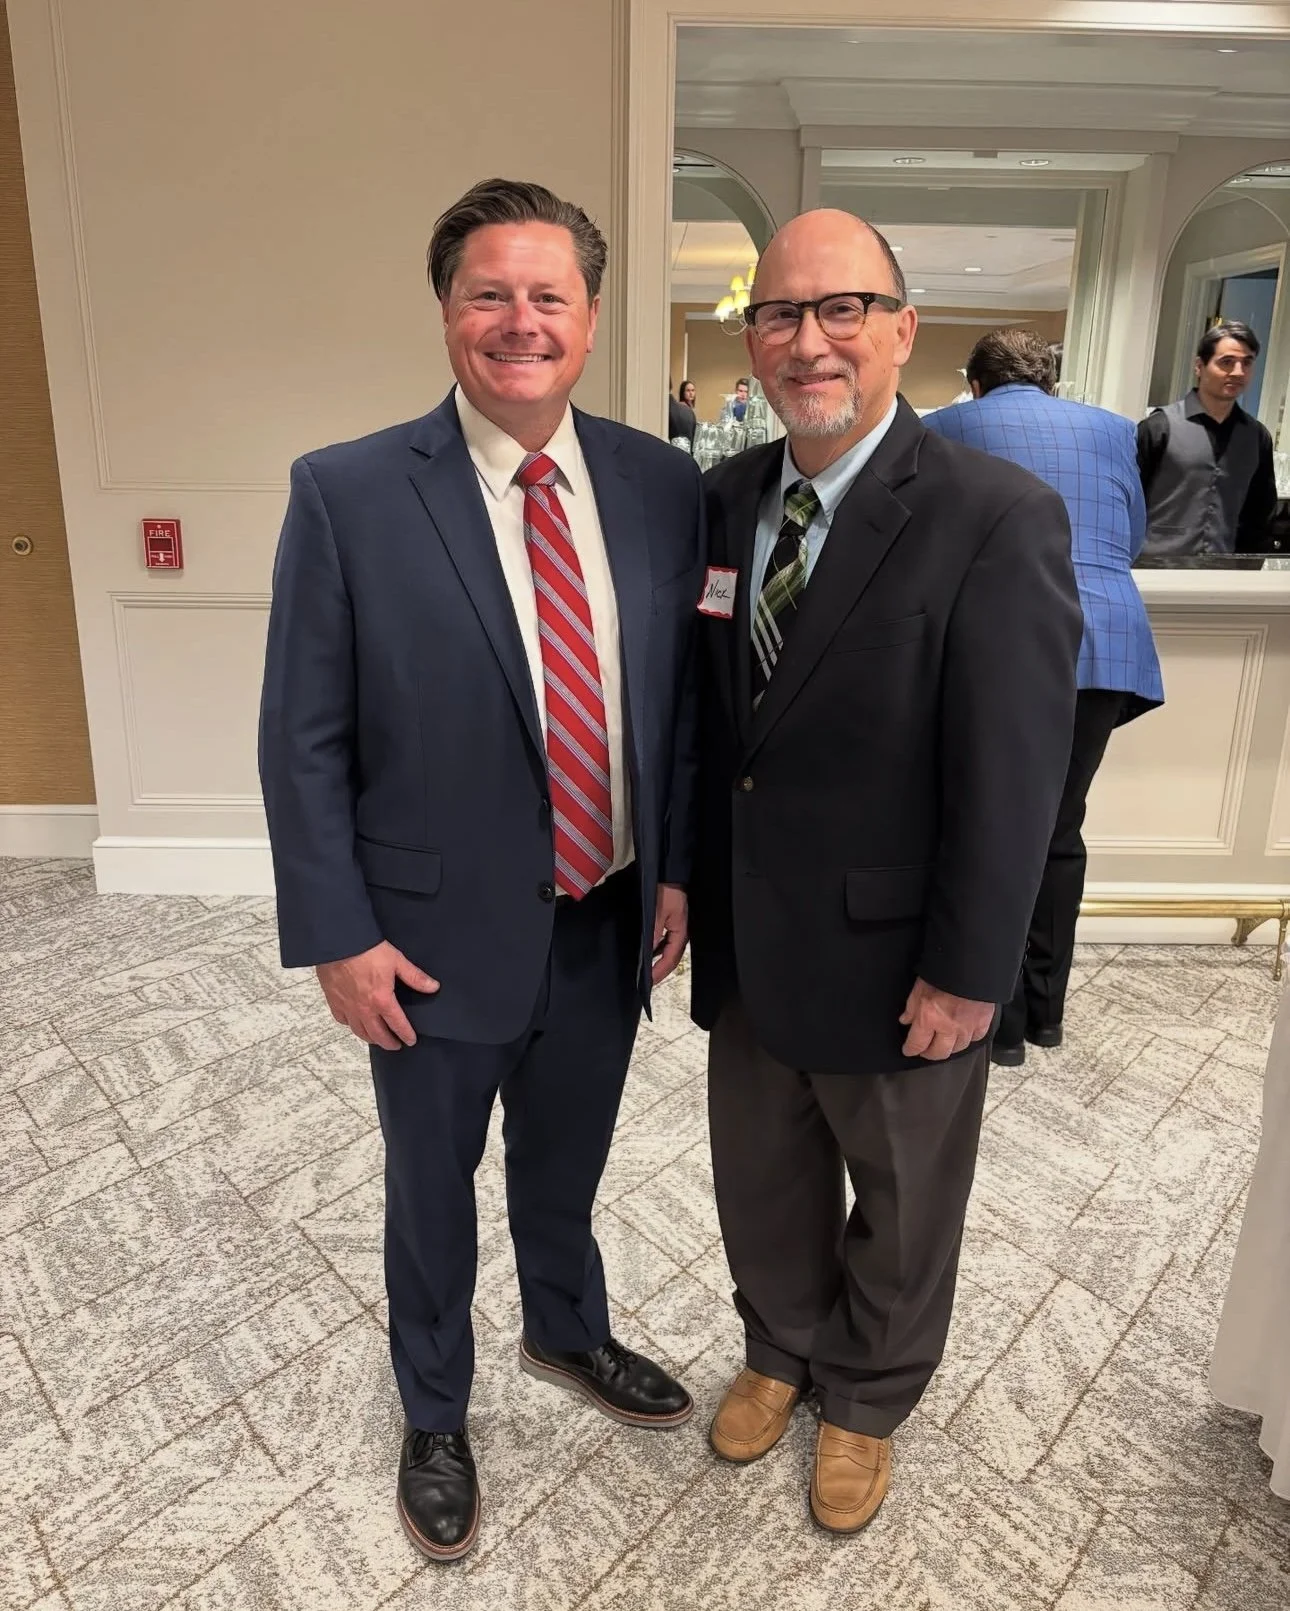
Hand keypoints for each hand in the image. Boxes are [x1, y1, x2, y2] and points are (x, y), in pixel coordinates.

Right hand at [316, 941, 438, 1050]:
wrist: (339, 943)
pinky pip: (342, 1020)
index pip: (397, 1024)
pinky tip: (355, 1023)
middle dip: (388, 1042)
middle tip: (395, 1045)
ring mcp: (347, 1007)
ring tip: (377, 1039)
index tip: (410, 1041)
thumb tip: (432, 987)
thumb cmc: (367, 950)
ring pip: (359, 1031)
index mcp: (382, 1000)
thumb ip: (415, 977)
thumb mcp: (397, 961)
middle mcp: (364, 1009)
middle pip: (377, 1034)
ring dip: (370, 1038)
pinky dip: (350, 1025)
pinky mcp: (334, 1001)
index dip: (406, 1034)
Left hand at [652, 883, 688, 984]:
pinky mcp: (669, 921)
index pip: (671, 960)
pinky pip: (663, 940)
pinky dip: (655, 948)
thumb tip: (647, 954)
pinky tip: (646, 950)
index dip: (659, 972)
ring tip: (644, 969)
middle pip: (671, 958)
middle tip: (645, 980)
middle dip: (659, 970)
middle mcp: (679, 933)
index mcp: (680, 933)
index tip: (648, 983)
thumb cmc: (666, 891)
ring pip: (667, 950)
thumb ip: (653, 934)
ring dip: (657, 960)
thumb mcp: (658, 913)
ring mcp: (675, 927)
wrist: (668, 872)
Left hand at [899, 977, 992, 1060]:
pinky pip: (976, 1039)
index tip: (908, 1050)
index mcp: (929, 1018)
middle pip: (938, 1053)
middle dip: (929, 1053)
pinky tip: (963, 1035)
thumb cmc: (943, 971)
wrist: (972, 964)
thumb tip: (906, 1020)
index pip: (917, 1044)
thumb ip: (911, 1007)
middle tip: (925, 1049)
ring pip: (957, 1049)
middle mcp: (948, 1027)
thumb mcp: (919, 987)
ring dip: (948, 1047)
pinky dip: (968, 1039)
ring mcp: (967, 1028)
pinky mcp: (983, 1022)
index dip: (910, 1049)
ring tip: (943, 1042)